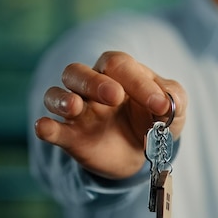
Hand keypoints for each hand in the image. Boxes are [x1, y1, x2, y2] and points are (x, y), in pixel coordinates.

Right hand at [34, 51, 186, 178]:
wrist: (144, 152)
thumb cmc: (156, 118)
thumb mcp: (173, 106)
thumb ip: (174, 98)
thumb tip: (168, 102)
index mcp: (119, 72)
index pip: (119, 65)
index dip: (139, 83)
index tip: (161, 106)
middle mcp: (92, 87)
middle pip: (78, 72)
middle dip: (94, 82)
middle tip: (115, 96)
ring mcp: (79, 112)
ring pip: (56, 95)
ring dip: (63, 99)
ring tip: (75, 107)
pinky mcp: (71, 137)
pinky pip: (51, 128)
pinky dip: (45, 126)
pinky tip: (44, 127)